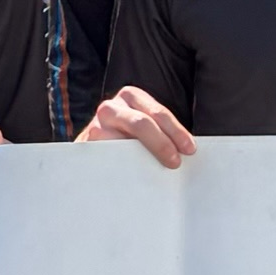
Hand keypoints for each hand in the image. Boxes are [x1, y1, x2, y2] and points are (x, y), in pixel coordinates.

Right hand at [81, 88, 195, 168]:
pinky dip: (123, 169)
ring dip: (142, 158)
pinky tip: (135, 178)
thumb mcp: (142, 126)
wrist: (92, 153)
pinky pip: (108, 158)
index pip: (158, 113)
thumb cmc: (126, 140)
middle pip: (141, 123)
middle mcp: (111, 107)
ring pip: (123, 142)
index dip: (176, 131)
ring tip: (157, 173)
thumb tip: (187, 150)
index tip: (189, 150)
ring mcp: (95, 126)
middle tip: (175, 163)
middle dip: (161, 143)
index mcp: (131, 96)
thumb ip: (159, 131)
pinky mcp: (86, 147)